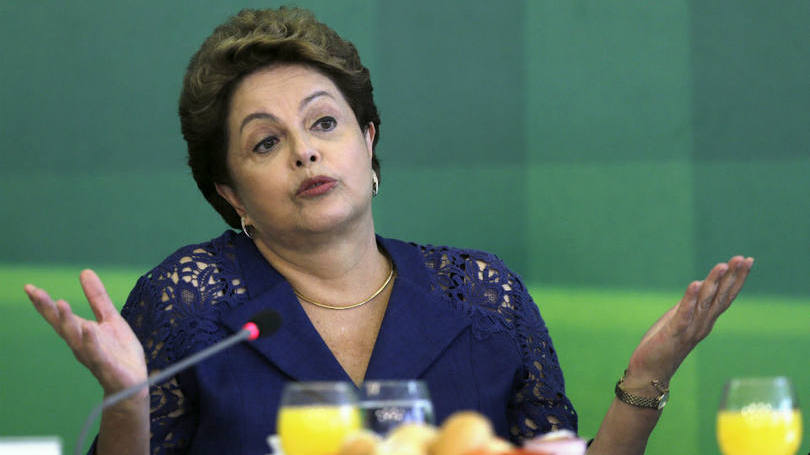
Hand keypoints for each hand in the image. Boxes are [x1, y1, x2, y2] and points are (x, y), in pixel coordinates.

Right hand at [24, 269, 146, 396]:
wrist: (134, 383)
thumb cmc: (119, 352)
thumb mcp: (110, 319)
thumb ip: (98, 298)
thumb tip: (84, 272)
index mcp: (81, 332)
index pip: (59, 316)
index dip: (44, 303)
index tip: (29, 287)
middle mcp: (81, 344)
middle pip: (62, 325)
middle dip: (48, 310)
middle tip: (35, 292)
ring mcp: (92, 355)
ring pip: (76, 338)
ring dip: (67, 321)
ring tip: (60, 302)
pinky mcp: (107, 366)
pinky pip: (97, 353)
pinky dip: (91, 341)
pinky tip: (88, 328)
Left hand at [625, 256, 753, 385]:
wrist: (649, 372)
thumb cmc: (663, 345)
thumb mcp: (678, 320)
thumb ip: (690, 305)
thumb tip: (699, 285)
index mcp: (704, 320)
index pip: (725, 296)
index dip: (736, 279)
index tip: (747, 260)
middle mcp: (702, 324)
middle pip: (721, 297)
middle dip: (733, 277)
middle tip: (743, 258)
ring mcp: (690, 329)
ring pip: (705, 303)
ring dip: (714, 283)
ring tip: (722, 265)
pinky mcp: (674, 333)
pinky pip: (684, 314)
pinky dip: (690, 299)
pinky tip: (695, 284)